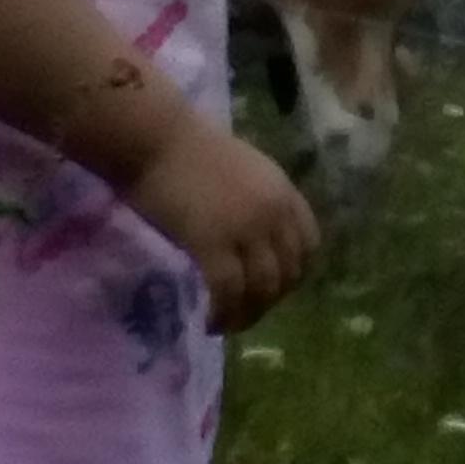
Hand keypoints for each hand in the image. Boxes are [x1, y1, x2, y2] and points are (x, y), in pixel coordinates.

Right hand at [121, 124, 319, 333]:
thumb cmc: (187, 150)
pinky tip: (210, 322)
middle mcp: (275, 212)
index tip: (272, 289)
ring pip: (262, 288)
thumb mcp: (242, 173)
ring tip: (226, 324)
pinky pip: (229, 291)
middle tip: (245, 313)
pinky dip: (223, 314)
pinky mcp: (213, 243)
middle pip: (289, 272)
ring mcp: (247, 228)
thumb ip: (256, 203)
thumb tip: (252, 243)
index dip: (294, 274)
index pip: (309, 245)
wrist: (155, 139)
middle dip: (270, 300)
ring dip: (247, 315)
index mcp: (284, 192)